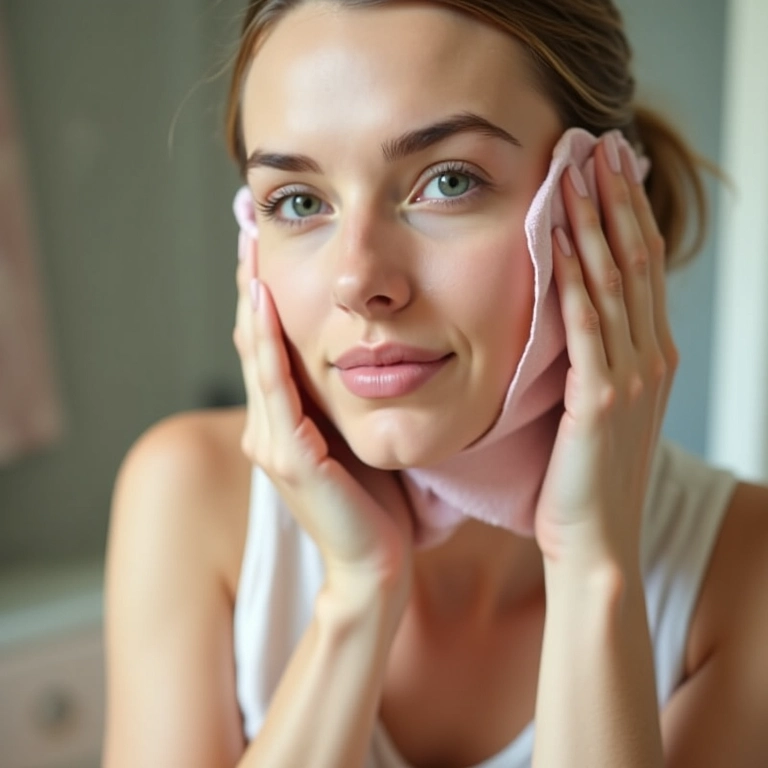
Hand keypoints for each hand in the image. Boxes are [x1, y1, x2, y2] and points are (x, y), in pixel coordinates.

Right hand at [232, 232, 414, 600]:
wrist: (379, 560)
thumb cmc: (377, 498)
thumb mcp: (355, 433)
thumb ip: (344, 398)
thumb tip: (360, 350)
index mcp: (285, 420)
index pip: (268, 345)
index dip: (264, 295)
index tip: (269, 246)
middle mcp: (269, 427)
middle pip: (254, 341)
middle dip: (252, 284)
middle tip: (251, 228)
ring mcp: (273, 443)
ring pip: (258, 357)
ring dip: (254, 302)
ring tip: (252, 251)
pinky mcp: (290, 459)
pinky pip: (277, 390)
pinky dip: (270, 346)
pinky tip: (267, 306)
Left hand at [534, 135, 677, 572]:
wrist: (596, 540)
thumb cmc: (585, 477)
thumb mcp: (598, 408)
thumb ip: (594, 360)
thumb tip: (569, 315)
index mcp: (649, 357)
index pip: (640, 269)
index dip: (624, 215)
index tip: (606, 168)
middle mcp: (650, 358)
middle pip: (635, 262)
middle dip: (614, 200)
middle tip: (598, 145)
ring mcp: (632, 377)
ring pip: (615, 283)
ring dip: (595, 224)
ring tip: (579, 172)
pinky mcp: (603, 400)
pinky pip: (588, 328)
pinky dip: (577, 281)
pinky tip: (564, 242)